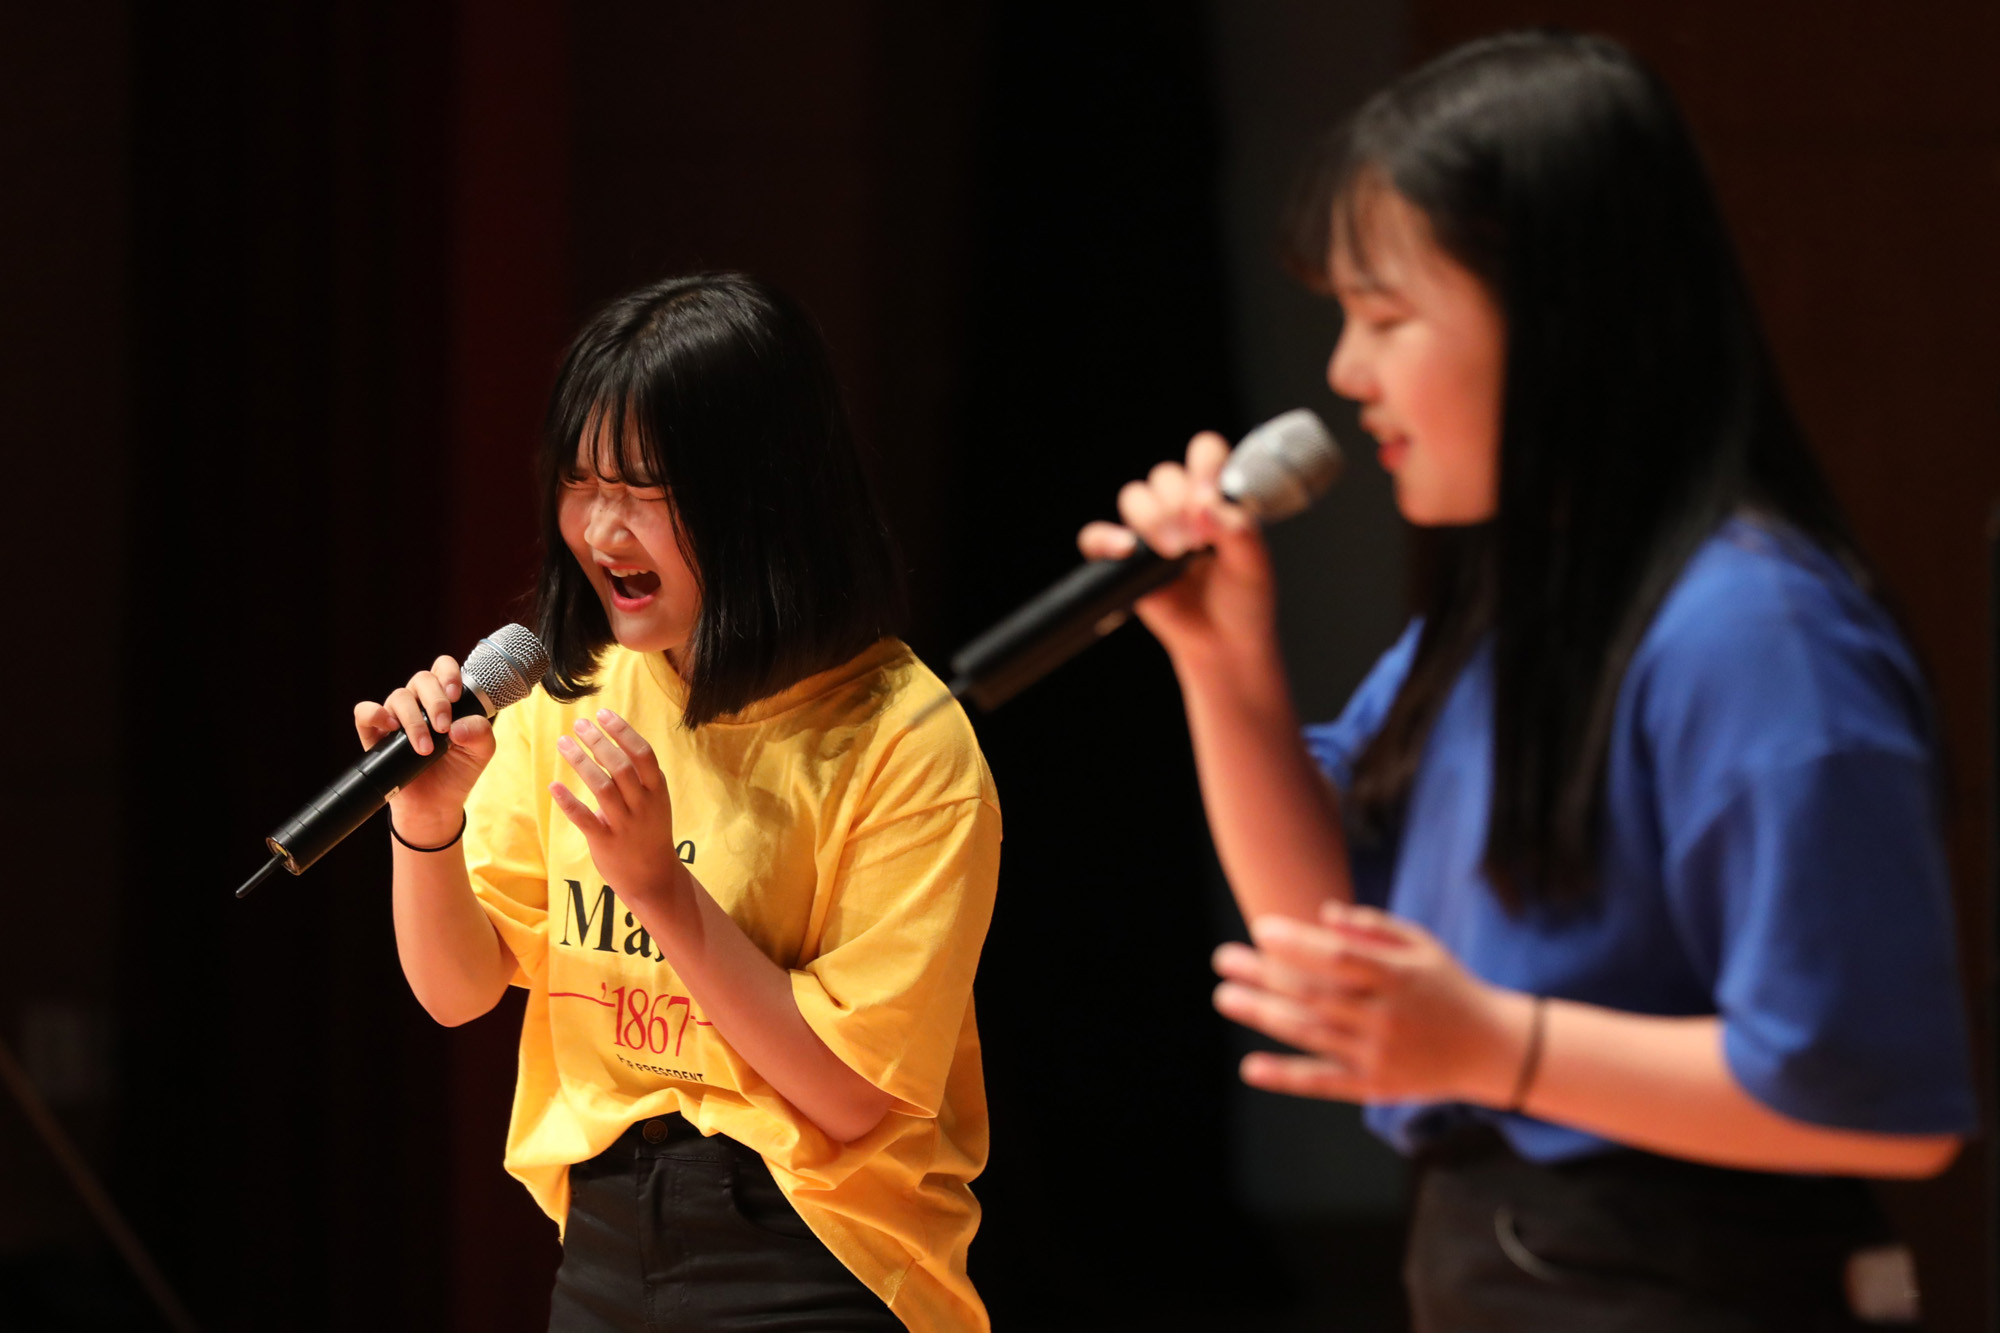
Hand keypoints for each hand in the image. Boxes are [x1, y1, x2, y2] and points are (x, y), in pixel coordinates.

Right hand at [353, 656, 495, 843]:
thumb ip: (480, 733)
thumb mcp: (481, 752)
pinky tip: (390, 728)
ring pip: (398, 696)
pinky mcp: (374, 733)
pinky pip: (365, 712)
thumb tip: (458, 726)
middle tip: (444, 729)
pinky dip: (375, 714)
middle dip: (436, 702)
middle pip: (422, 679)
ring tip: (425, 748)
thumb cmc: (458, 771)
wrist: (435, 804)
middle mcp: (419, 701)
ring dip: (414, 721)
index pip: (443, 667)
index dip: (448, 673)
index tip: (455, 696)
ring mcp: (395, 716)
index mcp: (446, 698)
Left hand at [549, 709, 684, 909]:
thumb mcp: (654, 800)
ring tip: (563, 742)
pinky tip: (554, 785)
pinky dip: (569, 802)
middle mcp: (643, 805)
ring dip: (580, 762)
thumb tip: (606, 742)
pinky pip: (585, 819)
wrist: (654, 878)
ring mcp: (625, 824)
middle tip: (578, 724)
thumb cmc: (650, 831)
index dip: (622, 731)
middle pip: (620, 766)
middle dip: (598, 741)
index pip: (642, 753)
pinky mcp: (606, 842)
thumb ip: (636, 775)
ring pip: (602, 788)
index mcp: (656, 790)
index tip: (602, 713)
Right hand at [1075, 431, 1277, 661]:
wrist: (1225, 643)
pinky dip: (1105, 538)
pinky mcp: (1127, 559)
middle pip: (1164, 475)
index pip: (1204, 453)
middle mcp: (1181, 507)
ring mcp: (1151, 531)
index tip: (1210, 499)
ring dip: (1152, 518)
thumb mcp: (1254, 563)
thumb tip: (1205, 506)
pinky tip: (1128, 549)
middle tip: (1197, 540)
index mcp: (1216, 497)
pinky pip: (1096, 536)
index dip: (1204, 467)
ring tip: (1174, 553)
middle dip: (1178, 503)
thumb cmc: (1244, 599)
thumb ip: (1237, 530)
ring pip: (1134, 497)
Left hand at [1211, 901, 1533, 1106]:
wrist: (1491, 1048)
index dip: (1296, 944)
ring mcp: (1380, 1054)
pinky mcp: (1376, 1086)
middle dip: (1264, 975)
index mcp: (1398, 976)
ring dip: (1263, 1015)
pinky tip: (1251, 1067)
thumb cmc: (1447, 986)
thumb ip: (1374, 929)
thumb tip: (1324, 914)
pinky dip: (1286, 1076)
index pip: (1337, 958)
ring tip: (1225, 996)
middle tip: (1223, 959)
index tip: (1260, 929)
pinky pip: (1324, 1082)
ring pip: (1311, 1034)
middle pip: (1314, 994)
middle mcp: (1386, 1016)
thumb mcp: (1422, 947)